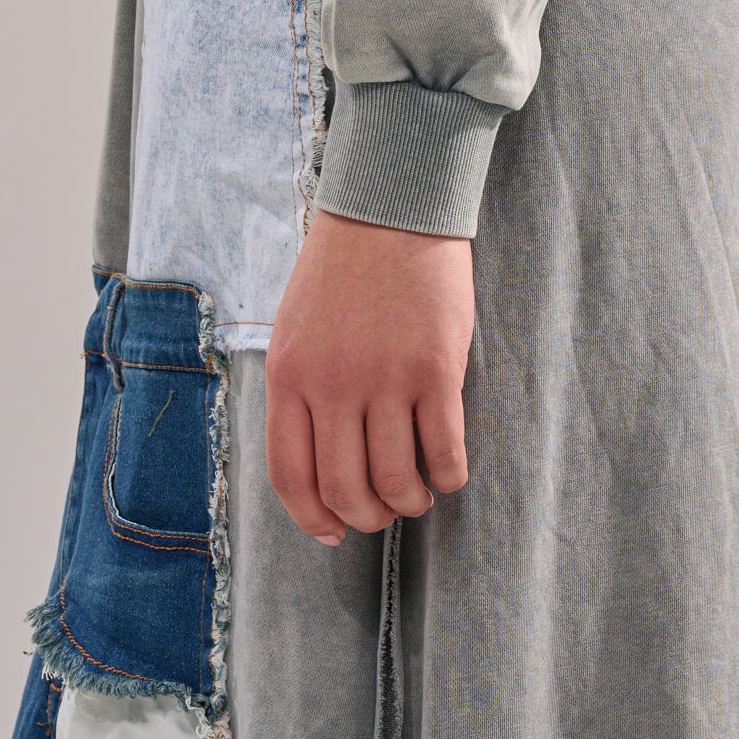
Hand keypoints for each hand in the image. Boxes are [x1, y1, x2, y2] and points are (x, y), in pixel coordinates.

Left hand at [265, 209, 472, 542]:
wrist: (391, 206)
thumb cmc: (343, 268)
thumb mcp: (297, 328)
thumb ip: (302, 391)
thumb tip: (322, 465)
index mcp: (289, 375)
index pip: (291, 476)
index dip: (313, 518)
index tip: (334, 532)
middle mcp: (332, 384)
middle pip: (346, 490)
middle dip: (368, 517)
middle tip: (384, 511)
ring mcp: (385, 377)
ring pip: (396, 481)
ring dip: (410, 501)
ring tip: (419, 494)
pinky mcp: (436, 369)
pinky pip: (444, 451)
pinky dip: (449, 476)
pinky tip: (450, 472)